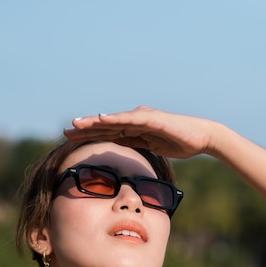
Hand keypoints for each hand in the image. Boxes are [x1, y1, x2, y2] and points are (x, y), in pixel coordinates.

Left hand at [63, 106, 215, 158]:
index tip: (69, 138)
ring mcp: (142, 117)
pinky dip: (116, 118)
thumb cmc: (178, 141)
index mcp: (134, 128)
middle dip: (85, 128)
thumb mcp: (150, 145)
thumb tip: (119, 148)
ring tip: (76, 124)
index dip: (88, 134)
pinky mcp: (152, 118)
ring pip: (114, 120)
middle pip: (105, 124)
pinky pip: (130, 119)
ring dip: (94, 122)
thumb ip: (135, 143)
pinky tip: (102, 119)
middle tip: (64, 131)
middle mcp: (135, 119)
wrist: (201, 137)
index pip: (107, 131)